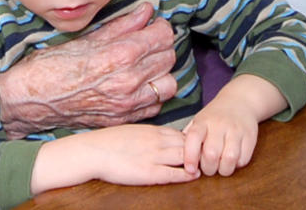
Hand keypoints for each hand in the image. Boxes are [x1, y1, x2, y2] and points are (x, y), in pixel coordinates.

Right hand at [0, 3, 176, 136]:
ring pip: (168, 84)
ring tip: (145, 65)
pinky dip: (152, 95)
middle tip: (146, 42)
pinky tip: (138, 86)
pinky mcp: (123, 121)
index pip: (162, 36)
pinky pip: (155, 107)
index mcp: (119, 55)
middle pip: (168, 58)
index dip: (159, 27)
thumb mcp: (87, 37)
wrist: (32, 100)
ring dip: (161, 73)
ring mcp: (127, 105)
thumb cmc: (54, 65)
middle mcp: (128, 82)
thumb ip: (122, 25)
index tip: (150, 26)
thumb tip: (146, 11)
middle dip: (160, 47)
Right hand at [32, 124, 193, 192]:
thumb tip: (158, 139)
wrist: (95, 151)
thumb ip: (148, 135)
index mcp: (153, 130)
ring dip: (196, 161)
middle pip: (186, 144)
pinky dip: (186, 174)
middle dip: (199, 150)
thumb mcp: (133, 132)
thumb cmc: (111, 142)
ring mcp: (154, 156)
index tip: (201, 146)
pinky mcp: (149, 172)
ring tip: (207, 166)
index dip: (193, 141)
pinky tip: (194, 176)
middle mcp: (157, 141)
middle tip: (210, 156)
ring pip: (183, 156)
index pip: (180, 134)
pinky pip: (173, 173)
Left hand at [182, 103, 256, 178]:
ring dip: (224, 169)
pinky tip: (233, 160)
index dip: (190, 156)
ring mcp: (236, 130)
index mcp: (203, 121)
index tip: (190, 169)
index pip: (193, 138)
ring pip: (229, 159)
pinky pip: (243, 159)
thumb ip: (189, 136)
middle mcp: (219, 124)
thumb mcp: (199, 120)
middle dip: (209, 168)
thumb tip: (176, 154)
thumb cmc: (215, 115)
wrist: (240, 100)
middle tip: (209, 168)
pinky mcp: (250, 136)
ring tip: (221, 166)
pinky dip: (237, 165)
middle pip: (211, 154)